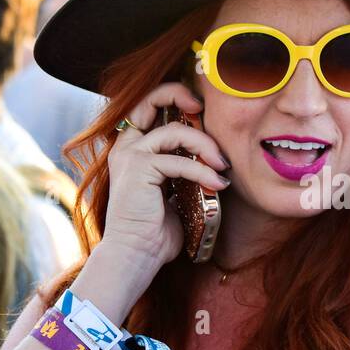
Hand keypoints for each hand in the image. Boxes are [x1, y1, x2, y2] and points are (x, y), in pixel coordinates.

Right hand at [102, 82, 230, 264]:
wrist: (136, 255)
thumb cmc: (155, 231)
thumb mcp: (173, 193)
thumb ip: (184, 171)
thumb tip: (215, 160)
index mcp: (132, 150)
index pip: (148, 107)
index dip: (172, 97)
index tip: (198, 109)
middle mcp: (126, 148)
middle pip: (148, 99)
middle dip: (179, 94)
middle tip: (203, 108)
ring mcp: (130, 157)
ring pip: (174, 131)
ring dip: (205, 146)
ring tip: (222, 166)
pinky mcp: (138, 169)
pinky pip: (179, 161)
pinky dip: (203, 172)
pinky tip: (218, 184)